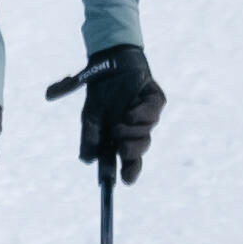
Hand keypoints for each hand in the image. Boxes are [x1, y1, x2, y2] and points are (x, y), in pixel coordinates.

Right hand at [67, 41, 165, 180]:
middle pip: (139, 151)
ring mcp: (147, 115)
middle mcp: (135, 130)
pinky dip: (141, 115)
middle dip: (131, 154)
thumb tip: (87, 159)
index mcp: (120, 137)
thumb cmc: (100, 90)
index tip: (121, 182)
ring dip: (132, 133)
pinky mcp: (155, 100)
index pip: (127, 161)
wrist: (109, 61)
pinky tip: (129, 113)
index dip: (128, 173)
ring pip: (146, 134)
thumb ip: (88, 136)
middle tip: (121, 149)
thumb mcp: (90, 116)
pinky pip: (153, 112)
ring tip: (119, 125)